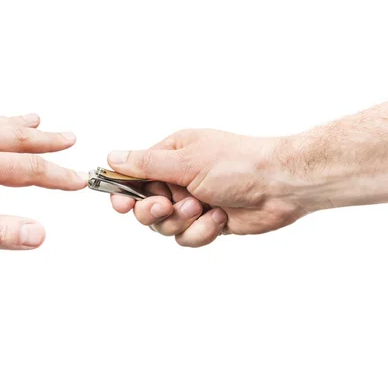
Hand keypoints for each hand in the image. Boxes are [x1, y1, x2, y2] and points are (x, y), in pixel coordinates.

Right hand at [107, 129, 306, 246]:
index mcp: (170, 156)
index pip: (134, 176)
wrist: (281, 186)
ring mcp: (192, 202)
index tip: (121, 204)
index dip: (124, 192)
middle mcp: (178, 178)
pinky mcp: (207, 223)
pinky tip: (219, 218)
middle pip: (145, 206)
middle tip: (167, 205)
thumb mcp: (186, 160)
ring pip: (165, 226)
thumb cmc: (237, 163)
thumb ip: (146, 164)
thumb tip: (112, 157)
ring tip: (203, 207)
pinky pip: (187, 238)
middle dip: (155, 210)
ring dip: (183, 221)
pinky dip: (201, 231)